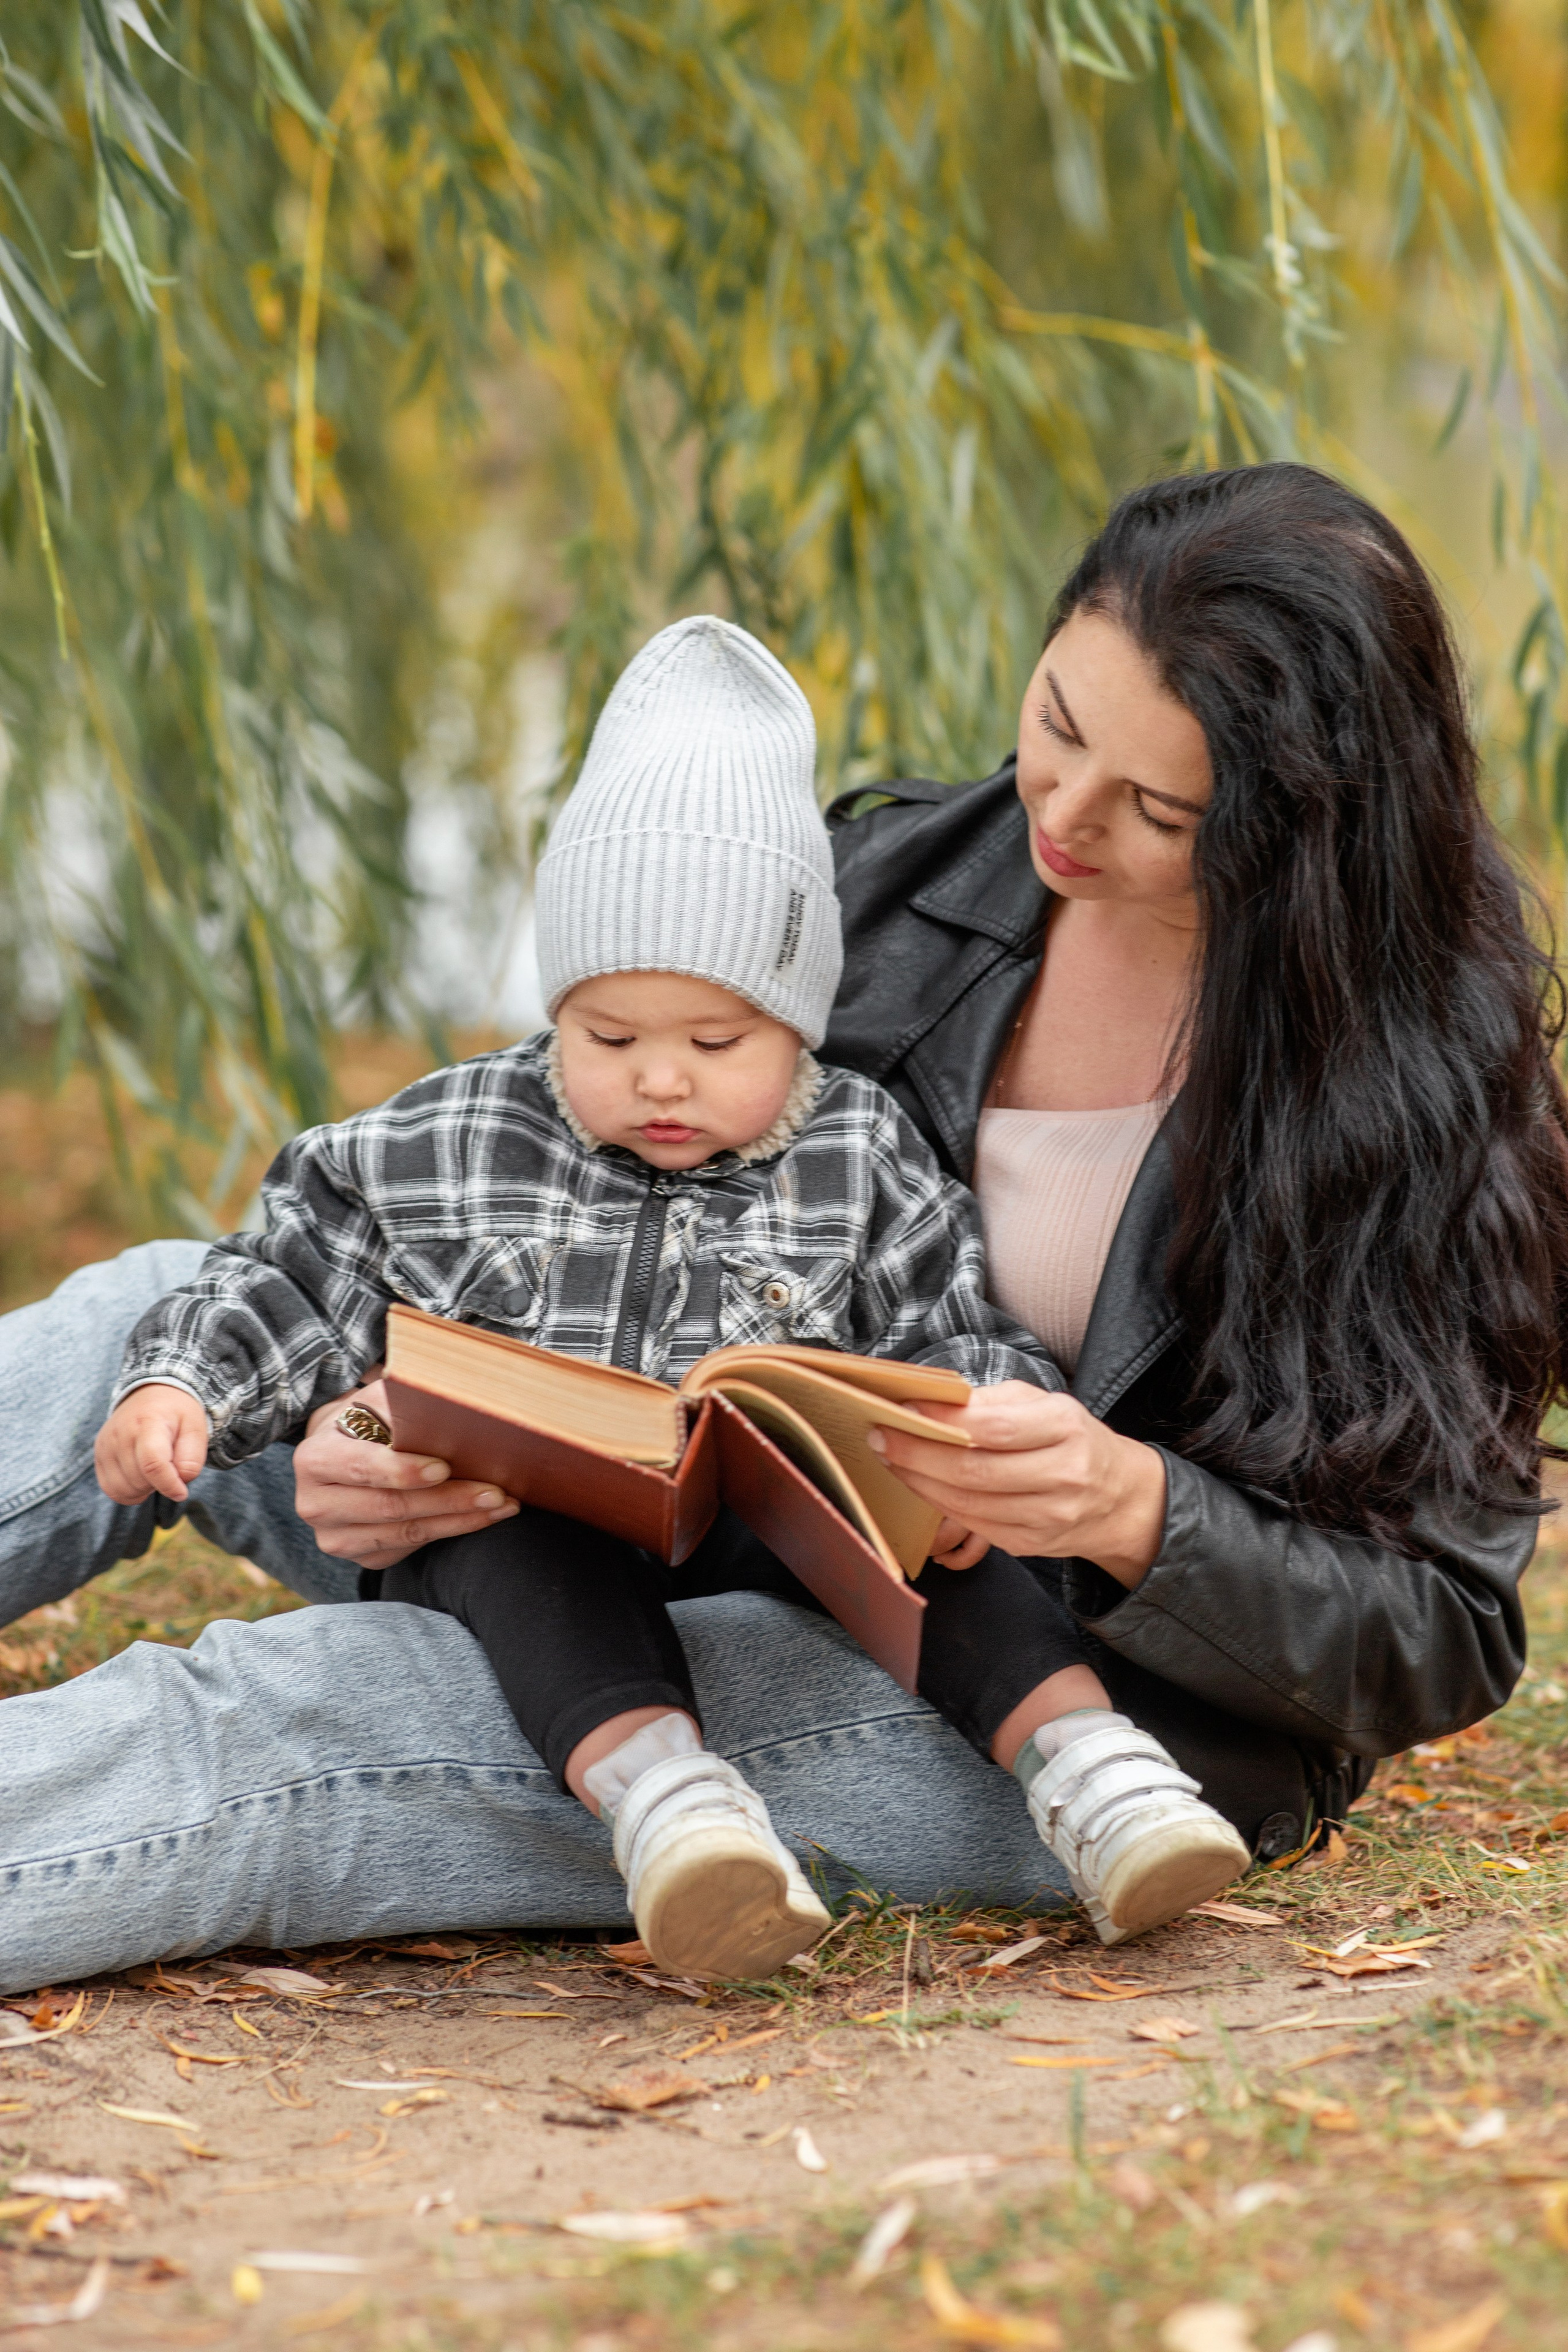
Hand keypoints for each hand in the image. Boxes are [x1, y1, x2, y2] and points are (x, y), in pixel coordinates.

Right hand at [96, 1383, 209, 1505]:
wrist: (150, 1394)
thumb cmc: (176, 1414)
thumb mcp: (195, 1428)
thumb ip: (192, 1459)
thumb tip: (179, 1487)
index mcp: (149, 1422)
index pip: (153, 1463)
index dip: (169, 1484)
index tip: (182, 1492)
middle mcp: (121, 1433)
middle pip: (139, 1480)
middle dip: (160, 1484)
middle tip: (170, 1467)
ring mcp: (106, 1445)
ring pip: (123, 1489)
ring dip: (144, 1489)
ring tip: (155, 1470)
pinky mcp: (99, 1455)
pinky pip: (111, 1489)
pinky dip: (128, 1491)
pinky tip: (141, 1477)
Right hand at [293, 1379, 519, 1569]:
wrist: (345, 1455)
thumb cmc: (370, 1421)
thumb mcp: (379, 1401)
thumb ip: (403, 1404)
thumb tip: (452, 1407)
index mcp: (314, 1459)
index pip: (361, 1467)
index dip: (403, 1470)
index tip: (444, 1467)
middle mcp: (316, 1505)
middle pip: (390, 1507)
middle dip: (448, 1499)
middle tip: (495, 1491)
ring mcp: (336, 1538)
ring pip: (406, 1533)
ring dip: (460, 1519)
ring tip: (503, 1504)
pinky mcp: (362, 1558)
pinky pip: (412, 1548)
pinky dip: (453, 1531)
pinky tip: (483, 1516)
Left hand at [871, 1382, 1166, 1587]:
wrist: (1118, 1498)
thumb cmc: (1071, 1439)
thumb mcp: (1043, 1405)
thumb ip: (991, 1401)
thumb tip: (931, 1401)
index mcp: (1066, 1427)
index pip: (996, 1427)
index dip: (944, 1420)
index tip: (905, 1409)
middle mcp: (1062, 1474)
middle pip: (975, 1470)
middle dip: (917, 1454)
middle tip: (881, 1437)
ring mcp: (1048, 1516)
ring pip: (969, 1503)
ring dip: (920, 1481)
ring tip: (892, 1460)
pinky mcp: (1031, 1544)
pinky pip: (974, 1526)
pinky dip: (940, 1505)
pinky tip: (921, 1486)